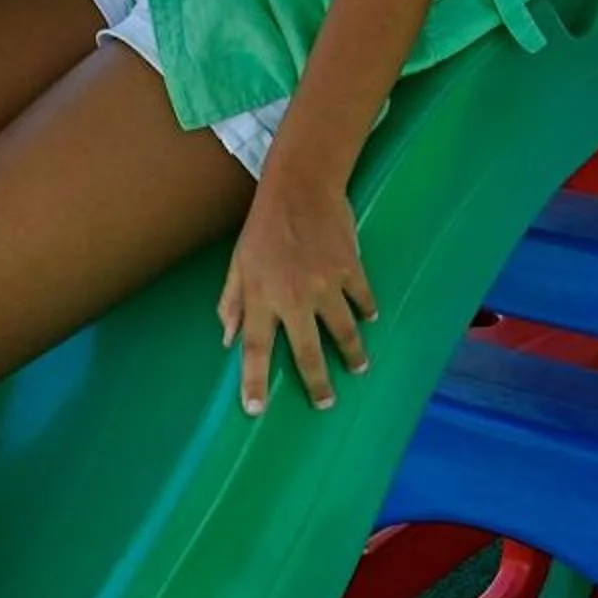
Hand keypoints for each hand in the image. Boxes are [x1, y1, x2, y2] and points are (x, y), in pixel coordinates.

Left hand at [219, 175, 377, 415]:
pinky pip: (362, 300)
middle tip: (325, 404)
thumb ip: (232, 302)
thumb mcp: (238, 262)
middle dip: (317, 383)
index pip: (256, 349)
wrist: (301, 186)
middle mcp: (293, 297)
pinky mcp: (350, 269)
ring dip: (352, 354)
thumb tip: (227, 338)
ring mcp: (326, 284)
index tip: (256, 410)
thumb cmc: (263, 225)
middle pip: (307, 352)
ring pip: (343, 331)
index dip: (255, 382)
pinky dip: (366, 312)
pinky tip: (369, 319)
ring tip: (358, 367)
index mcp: (261, 297)